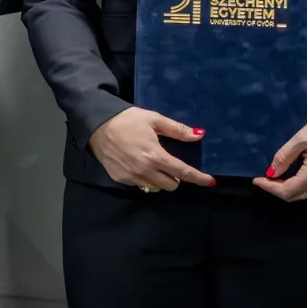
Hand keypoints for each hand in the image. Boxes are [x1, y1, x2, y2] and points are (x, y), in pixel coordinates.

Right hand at [88, 107, 214, 190]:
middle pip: (172, 185)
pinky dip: (144, 179)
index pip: (183, 172)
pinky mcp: (120, 179)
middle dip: (176, 177)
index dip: (199, 178)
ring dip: (160, 180)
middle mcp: (145, 170)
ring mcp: (132, 177)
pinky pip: (140, 185)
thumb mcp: (154, 119)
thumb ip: (177, 130)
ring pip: (156, 188)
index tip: (210, 181)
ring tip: (154, 166)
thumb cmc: (127, 119)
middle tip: (171, 164)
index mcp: (156, 156)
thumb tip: (199, 135)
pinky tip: (138, 166)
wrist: (96, 124)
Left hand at [252, 118, 306, 200]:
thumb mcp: (301, 139)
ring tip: (276, 177)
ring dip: (289, 189)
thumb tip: (271, 172)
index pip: (288, 191)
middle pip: (296, 196)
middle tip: (264, 178)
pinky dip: (301, 187)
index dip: (270, 188)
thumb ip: (284, 157)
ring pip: (305, 195)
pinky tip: (292, 176)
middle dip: (277, 190)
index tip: (256, 180)